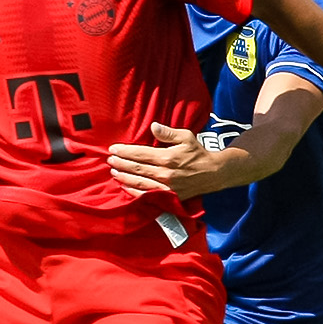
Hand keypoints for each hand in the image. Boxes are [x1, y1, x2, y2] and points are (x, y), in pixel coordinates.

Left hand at [109, 123, 225, 198]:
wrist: (213, 173)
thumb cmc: (197, 153)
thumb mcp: (186, 137)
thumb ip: (168, 133)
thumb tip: (153, 126)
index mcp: (167, 157)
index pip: (140, 154)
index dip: (125, 151)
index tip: (113, 149)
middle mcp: (165, 173)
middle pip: (136, 168)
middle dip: (120, 164)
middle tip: (109, 160)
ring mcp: (166, 187)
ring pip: (139, 182)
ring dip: (124, 177)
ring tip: (113, 172)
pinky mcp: (168, 197)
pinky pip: (147, 196)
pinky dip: (134, 192)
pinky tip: (125, 186)